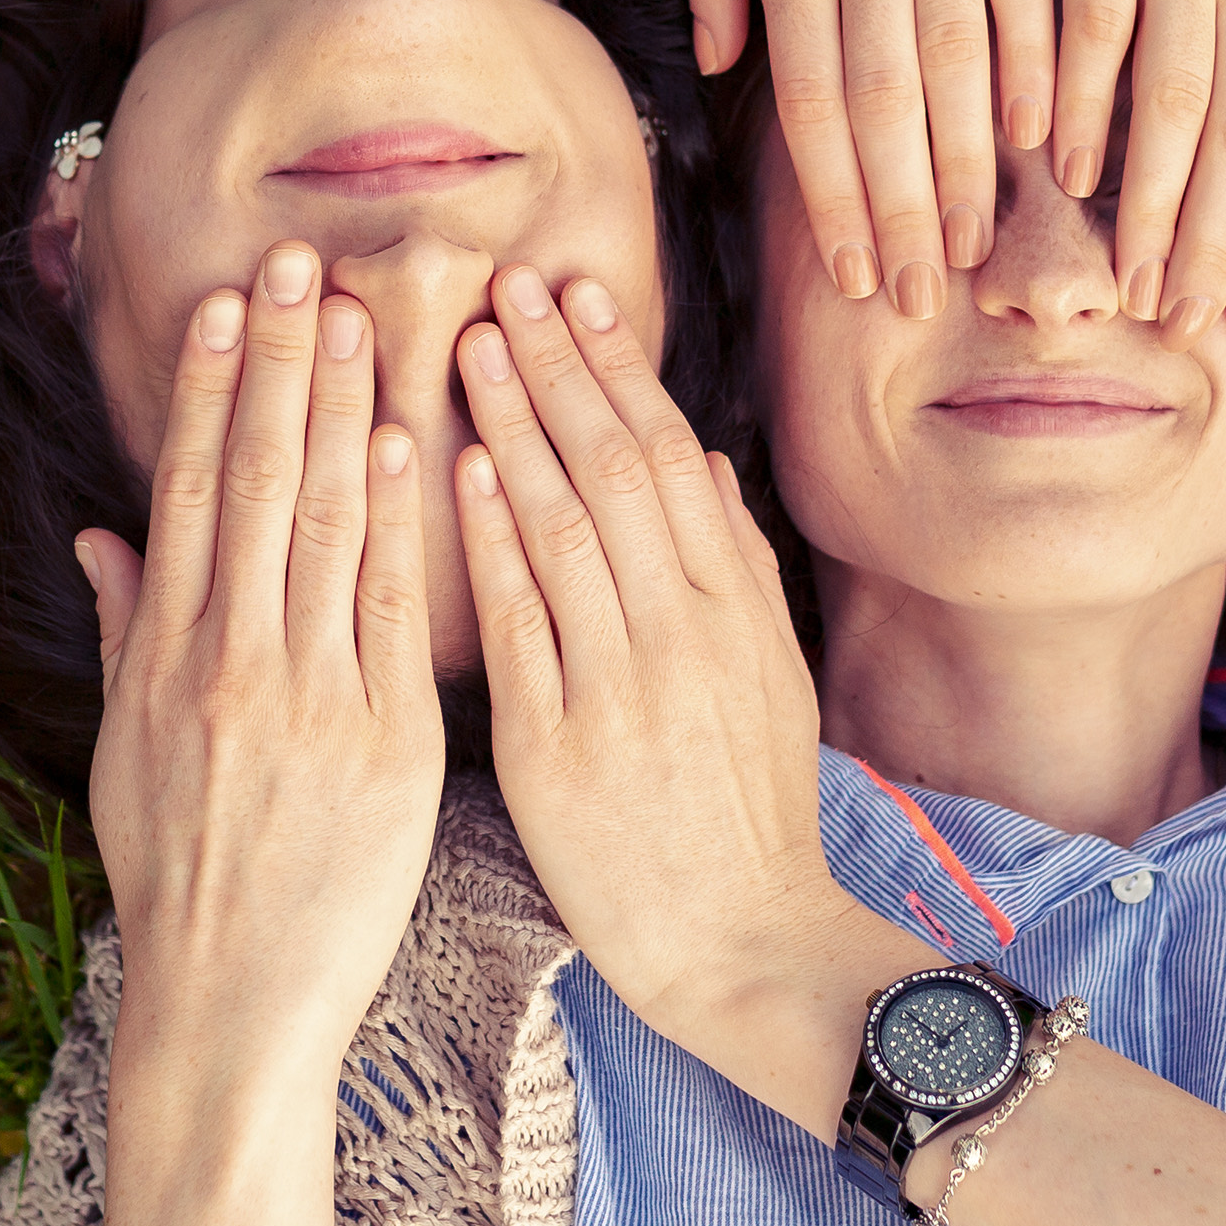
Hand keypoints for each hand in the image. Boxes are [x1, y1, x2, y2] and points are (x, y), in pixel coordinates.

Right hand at [76, 244, 445, 1083]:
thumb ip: (125, 632)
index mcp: (165, 661)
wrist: (230, 1006)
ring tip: (353, 314)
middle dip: (276, 365)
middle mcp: (228, 665)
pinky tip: (410, 440)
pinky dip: (398, 521)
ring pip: (323, 525)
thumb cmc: (180, 879)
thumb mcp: (122, 754)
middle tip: (296, 263)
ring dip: (340, 409)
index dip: (212, 391)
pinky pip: (388, 611)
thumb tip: (104, 532)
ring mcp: (308, 700)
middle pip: (255, 485)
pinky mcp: (384, 744)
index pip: (191, 494)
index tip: (228, 303)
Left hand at [448, 265, 878, 1122]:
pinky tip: (456, 474)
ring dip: (515, 425)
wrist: (745, 943)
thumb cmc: (746, 814)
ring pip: (565, 527)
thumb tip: (700, 460)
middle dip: (559, 368)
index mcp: (732, 609)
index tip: (573, 296)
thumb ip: (737, 566)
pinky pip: (524, 626)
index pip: (666, 457)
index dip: (616, 370)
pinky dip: (491, 544)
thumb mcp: (770, 680)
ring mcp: (623, 685)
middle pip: (615, 470)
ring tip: (471, 342)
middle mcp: (683, 631)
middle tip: (506, 281)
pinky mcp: (562, 747)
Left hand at [670, 0, 1055, 321]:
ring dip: (973, 163)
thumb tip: (722, 70)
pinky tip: (1051, 134)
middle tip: (918, 299)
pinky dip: (1040, 61)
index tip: (851, 274)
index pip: (809, 102)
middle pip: (884, 106)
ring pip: (960, 60)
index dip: (832, 197)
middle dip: (901, 214)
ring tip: (983, 247)